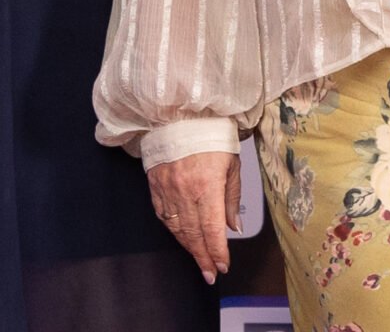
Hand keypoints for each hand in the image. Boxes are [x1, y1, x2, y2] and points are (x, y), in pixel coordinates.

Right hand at [146, 149, 240, 282]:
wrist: (180, 116)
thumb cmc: (211, 136)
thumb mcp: (232, 165)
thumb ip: (232, 198)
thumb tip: (234, 227)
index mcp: (207, 186)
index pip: (212, 229)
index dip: (217, 252)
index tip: (222, 267)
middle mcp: (185, 192)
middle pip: (194, 235)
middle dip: (203, 257)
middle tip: (210, 274)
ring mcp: (167, 190)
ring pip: (177, 229)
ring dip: (189, 248)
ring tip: (199, 261)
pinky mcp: (155, 187)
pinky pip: (164, 217)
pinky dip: (174, 231)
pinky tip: (181, 238)